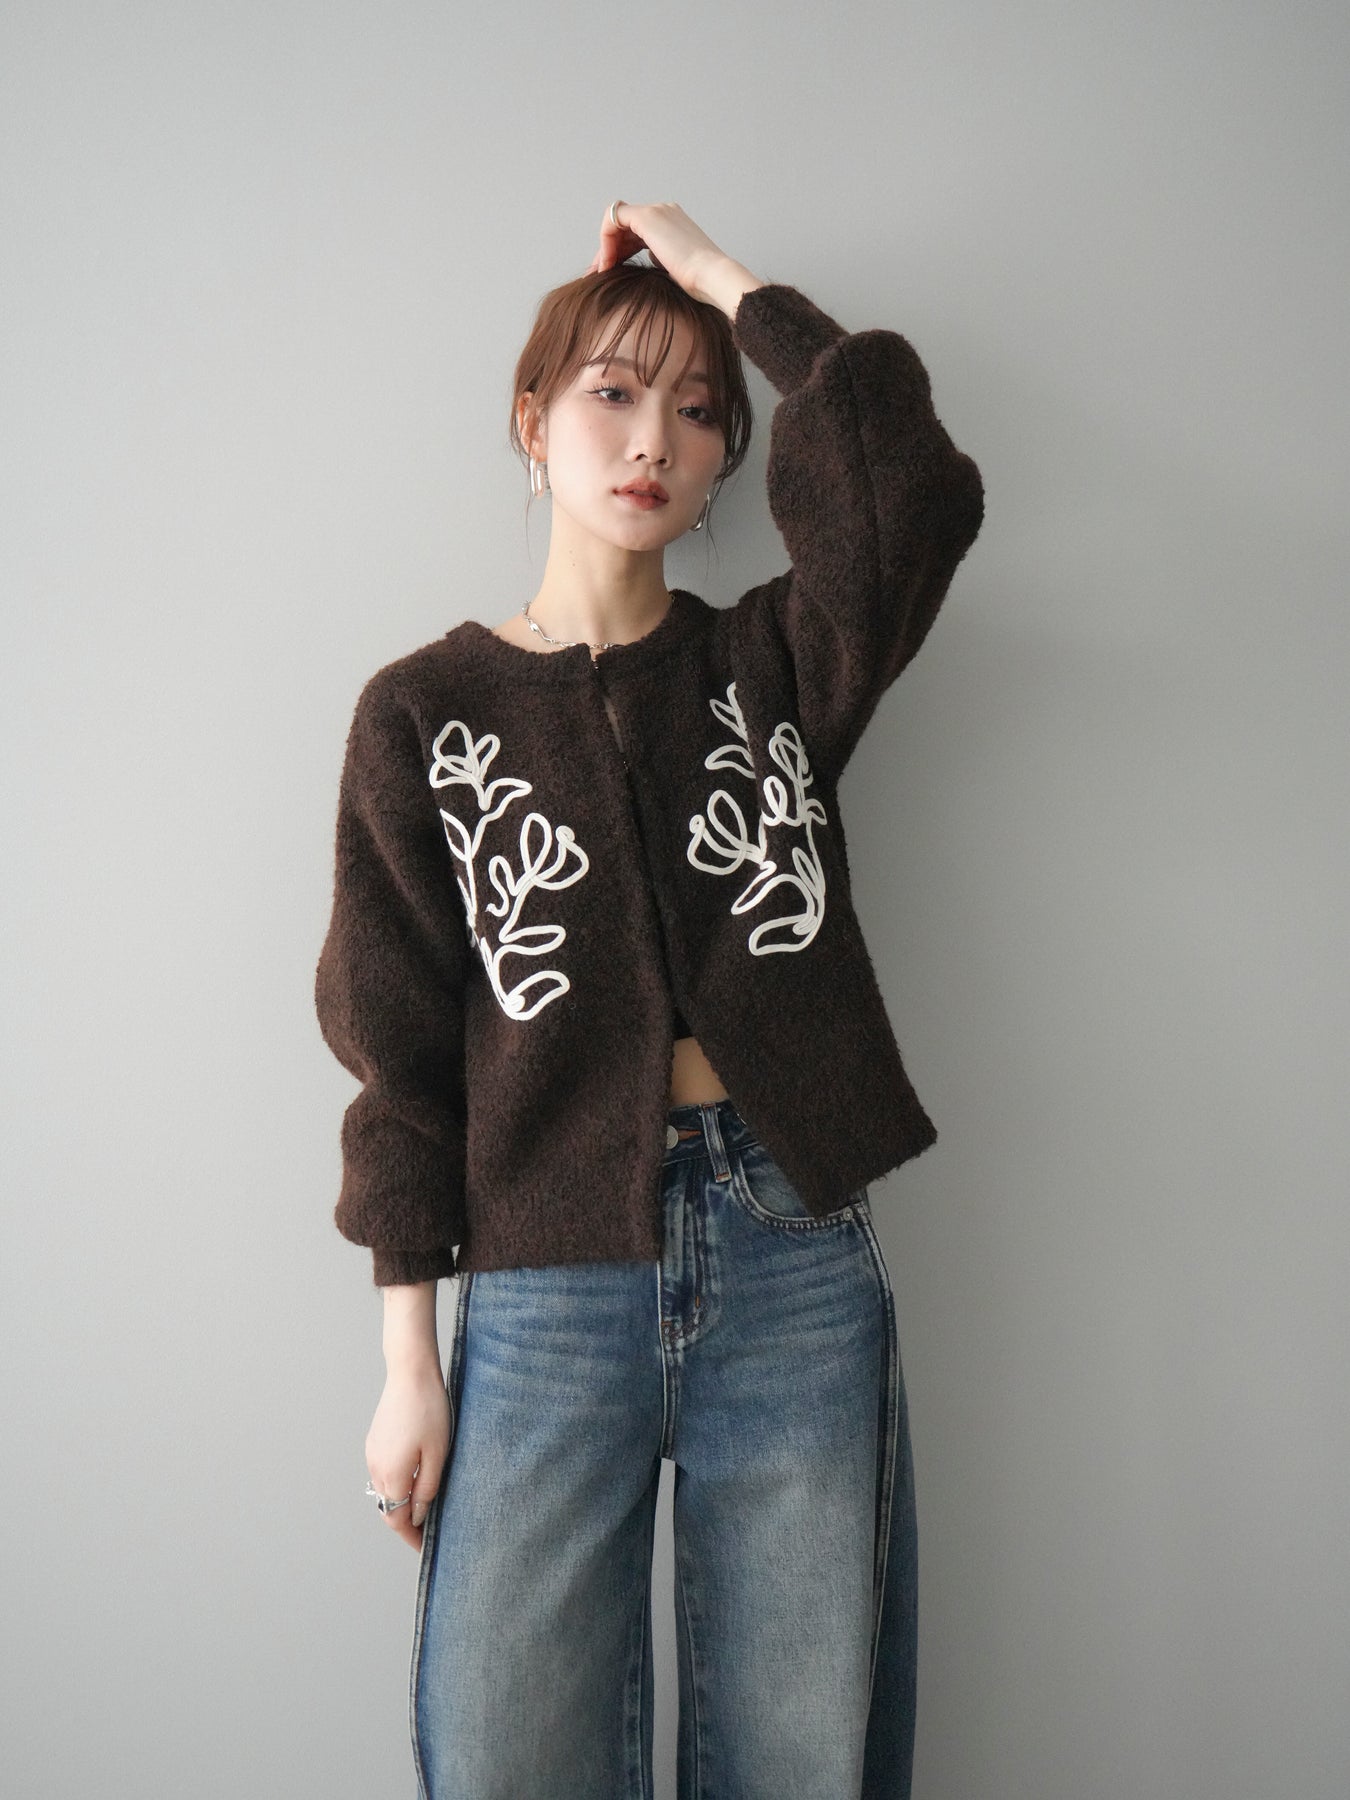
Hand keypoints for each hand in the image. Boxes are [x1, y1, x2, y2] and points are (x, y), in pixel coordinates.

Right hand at [365, 1361, 451, 1551]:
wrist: (410, 1373)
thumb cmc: (429, 1410)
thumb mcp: (437, 1453)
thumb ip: (426, 1488)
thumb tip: (416, 1516)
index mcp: (392, 1475)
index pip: (397, 1519)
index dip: (411, 1536)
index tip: (425, 1547)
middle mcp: (376, 1468)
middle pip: (388, 1508)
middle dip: (405, 1523)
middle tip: (426, 1530)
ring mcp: (372, 1453)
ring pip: (384, 1491)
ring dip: (400, 1502)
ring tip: (423, 1506)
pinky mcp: (374, 1441)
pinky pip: (382, 1473)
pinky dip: (395, 1484)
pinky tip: (412, 1478)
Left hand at [583, 200, 741, 307]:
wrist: (712, 278)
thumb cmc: (701, 283)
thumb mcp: (676, 270)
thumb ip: (662, 261)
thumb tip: (650, 263)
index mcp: (673, 223)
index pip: (638, 232)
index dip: (621, 250)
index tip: (614, 272)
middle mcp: (664, 212)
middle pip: (625, 226)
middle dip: (609, 249)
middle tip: (599, 274)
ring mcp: (656, 211)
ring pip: (617, 221)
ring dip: (606, 247)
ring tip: (602, 272)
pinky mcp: (647, 216)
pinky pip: (614, 219)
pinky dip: (606, 241)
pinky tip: (607, 264)